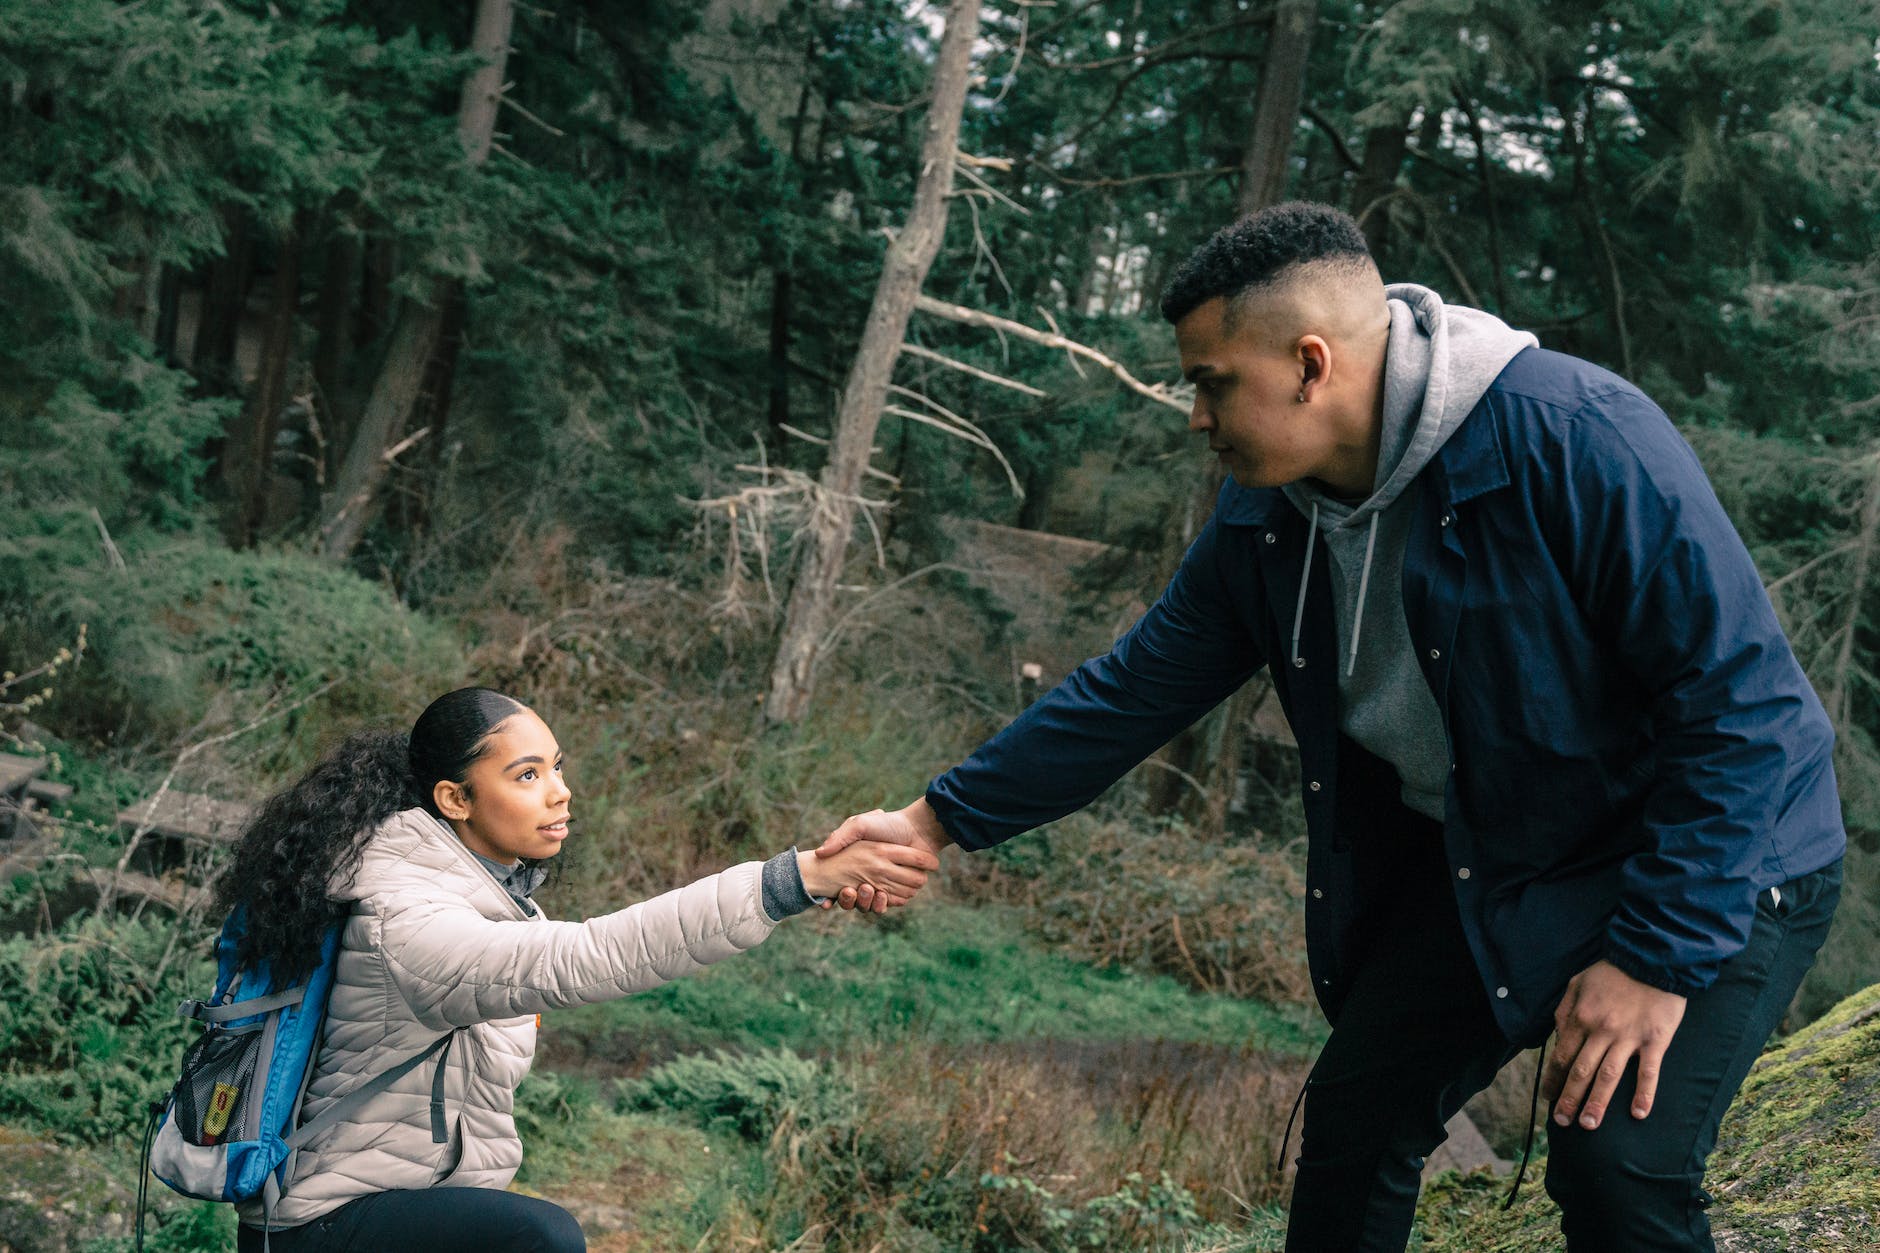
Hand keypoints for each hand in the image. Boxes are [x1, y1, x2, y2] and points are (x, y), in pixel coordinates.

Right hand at [814, 798, 951, 913]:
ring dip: (865, 902)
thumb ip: (840, 837)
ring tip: (865, 889)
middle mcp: (870, 877)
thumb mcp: (860, 824)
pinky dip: (882, 904)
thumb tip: (819, 853)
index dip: (832, 896)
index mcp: (859, 864)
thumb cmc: (889, 825)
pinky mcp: (902, 891)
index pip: (839, 887)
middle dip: (848, 900)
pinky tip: (880, 895)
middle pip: (853, 900)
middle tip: (849, 890)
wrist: (919, 828)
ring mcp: (886, 885)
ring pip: (869, 905)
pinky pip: (888, 905)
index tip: (826, 900)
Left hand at [1542, 959, 1686, 1130]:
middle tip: (1562, 1122)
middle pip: (1581, 1072)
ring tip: (1589, 1125)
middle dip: (1569, 1099)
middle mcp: (1601, 1031)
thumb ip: (1564, 1011)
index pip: (1561, 1057)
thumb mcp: (1577, 983)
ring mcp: (1629, 1037)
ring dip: (1597, 1103)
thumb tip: (1557, 1036)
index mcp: (1580, 1018)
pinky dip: (1644, 1094)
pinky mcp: (1655, 1040)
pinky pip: (1648, 1072)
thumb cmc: (1612, 972)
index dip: (1554, 1080)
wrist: (1652, 958)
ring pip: (1608, 1076)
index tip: (1548, 1098)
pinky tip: (1639, 1114)